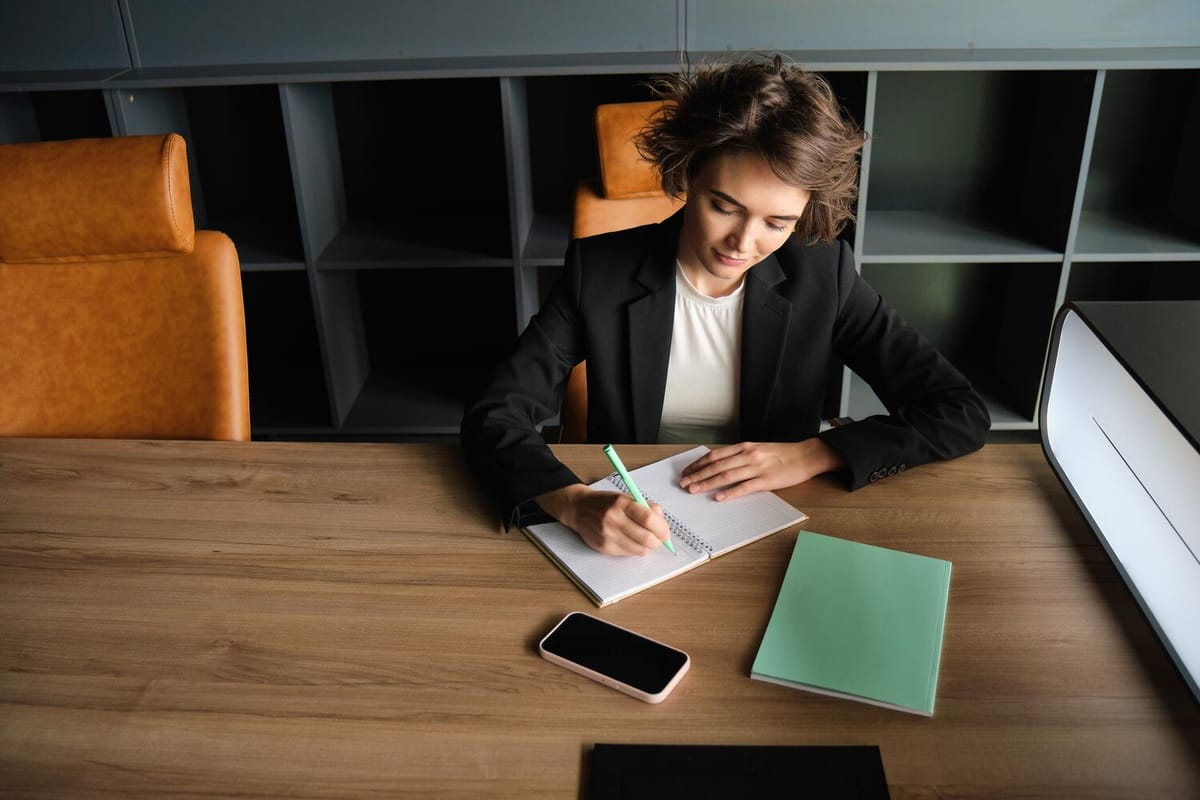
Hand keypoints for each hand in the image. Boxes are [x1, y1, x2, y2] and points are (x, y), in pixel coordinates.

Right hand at [535, 483, 671, 555]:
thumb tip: (663, 524)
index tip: (666, 532)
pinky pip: (628, 553)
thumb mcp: (626, 497)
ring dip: (648, 547)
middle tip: (660, 539)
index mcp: (621, 503)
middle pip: (646, 537)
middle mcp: (613, 518)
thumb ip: (646, 507)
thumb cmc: (606, 503)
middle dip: (658, 541)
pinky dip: (635, 550)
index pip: (648, 518)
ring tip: (647, 541)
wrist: (579, 509)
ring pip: (639, 549)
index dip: (662, 528)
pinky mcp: (604, 547)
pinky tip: (633, 542)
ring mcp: (608, 534)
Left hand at [678, 439, 847, 500]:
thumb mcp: (757, 449)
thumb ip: (739, 456)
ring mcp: (757, 468)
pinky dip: (730, 493)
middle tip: (683, 483)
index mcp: (744, 447)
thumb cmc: (781, 454)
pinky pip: (744, 487)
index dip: (698, 464)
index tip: (686, 471)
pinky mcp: (767, 480)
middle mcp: (748, 455)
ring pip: (726, 476)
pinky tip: (719, 498)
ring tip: (694, 489)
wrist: (805, 456)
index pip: (715, 455)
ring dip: (707, 483)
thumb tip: (719, 465)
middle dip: (697, 475)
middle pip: (716, 466)